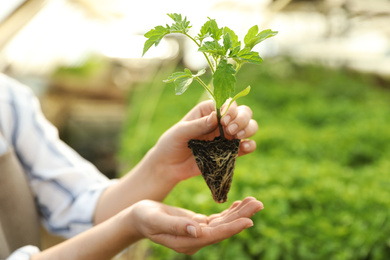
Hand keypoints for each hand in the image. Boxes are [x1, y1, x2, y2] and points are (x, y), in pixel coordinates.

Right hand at [129, 197, 263, 254]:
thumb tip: (197, 231)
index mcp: (187, 242)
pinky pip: (218, 219)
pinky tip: (239, 203)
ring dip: (239, 212)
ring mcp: (199, 232)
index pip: (214, 235)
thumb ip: (176, 226)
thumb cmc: (144, 218)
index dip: (231, 228)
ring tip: (255, 201)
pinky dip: (229, 211)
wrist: (139, 218)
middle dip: (242, 216)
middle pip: (223, 229)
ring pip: (223, 222)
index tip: (249, 221)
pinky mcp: (199, 224)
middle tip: (259, 204)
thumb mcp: (156, 220)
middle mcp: (196, 239)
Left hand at [152, 100, 258, 180]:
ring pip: (249, 127)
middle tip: (231, 129)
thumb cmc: (172, 143)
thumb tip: (216, 116)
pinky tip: (246, 146)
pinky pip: (246, 147)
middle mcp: (221, 121)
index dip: (230, 109)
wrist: (169, 166)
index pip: (227, 103)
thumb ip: (198, 125)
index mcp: (208, 110)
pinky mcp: (230, 152)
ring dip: (249, 129)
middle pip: (243, 112)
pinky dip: (250, 145)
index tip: (224, 120)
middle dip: (242, 118)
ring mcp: (227, 137)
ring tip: (238, 136)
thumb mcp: (181, 132)